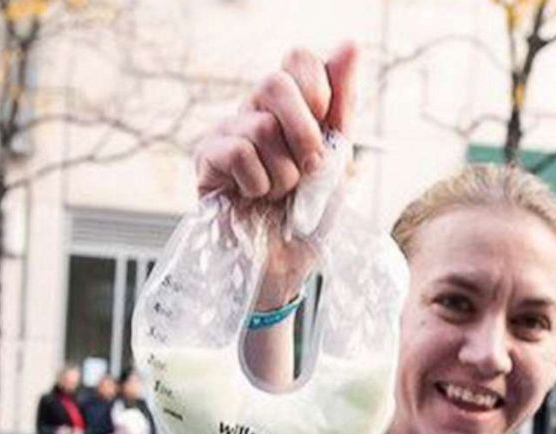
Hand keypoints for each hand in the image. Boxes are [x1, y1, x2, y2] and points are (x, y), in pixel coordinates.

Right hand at [194, 43, 358, 304]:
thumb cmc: (309, 219)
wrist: (285, 269)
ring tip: (278, 196)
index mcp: (291, 108)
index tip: (326, 134)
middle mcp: (256, 112)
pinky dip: (257, 183)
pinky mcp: (205, 159)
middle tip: (308, 171)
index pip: (299, 61)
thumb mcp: (337, 160)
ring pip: (260, 126)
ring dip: (283, 173)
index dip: (318, 93)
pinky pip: (236, 151)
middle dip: (303, 132)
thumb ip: (342, 104)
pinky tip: (252, 199)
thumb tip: (349, 42)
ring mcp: (227, 132)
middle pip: (275, 82)